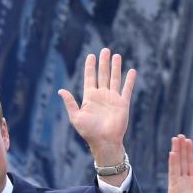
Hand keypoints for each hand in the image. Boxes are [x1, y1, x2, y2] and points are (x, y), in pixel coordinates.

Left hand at [58, 48, 135, 167]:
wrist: (104, 142)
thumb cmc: (88, 132)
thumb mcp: (75, 117)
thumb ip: (70, 103)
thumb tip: (60, 90)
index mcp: (90, 97)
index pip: (90, 77)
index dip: (90, 66)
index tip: (91, 56)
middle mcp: (102, 95)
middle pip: (103, 75)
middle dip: (103, 62)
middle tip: (105, 50)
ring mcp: (113, 98)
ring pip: (115, 78)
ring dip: (115, 67)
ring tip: (116, 55)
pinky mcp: (122, 103)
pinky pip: (127, 89)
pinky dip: (129, 80)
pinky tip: (131, 71)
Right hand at [158, 134, 192, 192]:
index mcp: (192, 182)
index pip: (190, 163)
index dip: (189, 152)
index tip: (188, 140)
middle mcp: (184, 181)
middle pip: (182, 161)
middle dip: (181, 148)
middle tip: (179, 135)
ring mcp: (178, 184)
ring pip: (177, 164)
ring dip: (176, 152)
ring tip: (175, 140)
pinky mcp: (174, 189)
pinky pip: (173, 174)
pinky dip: (173, 163)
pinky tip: (173, 153)